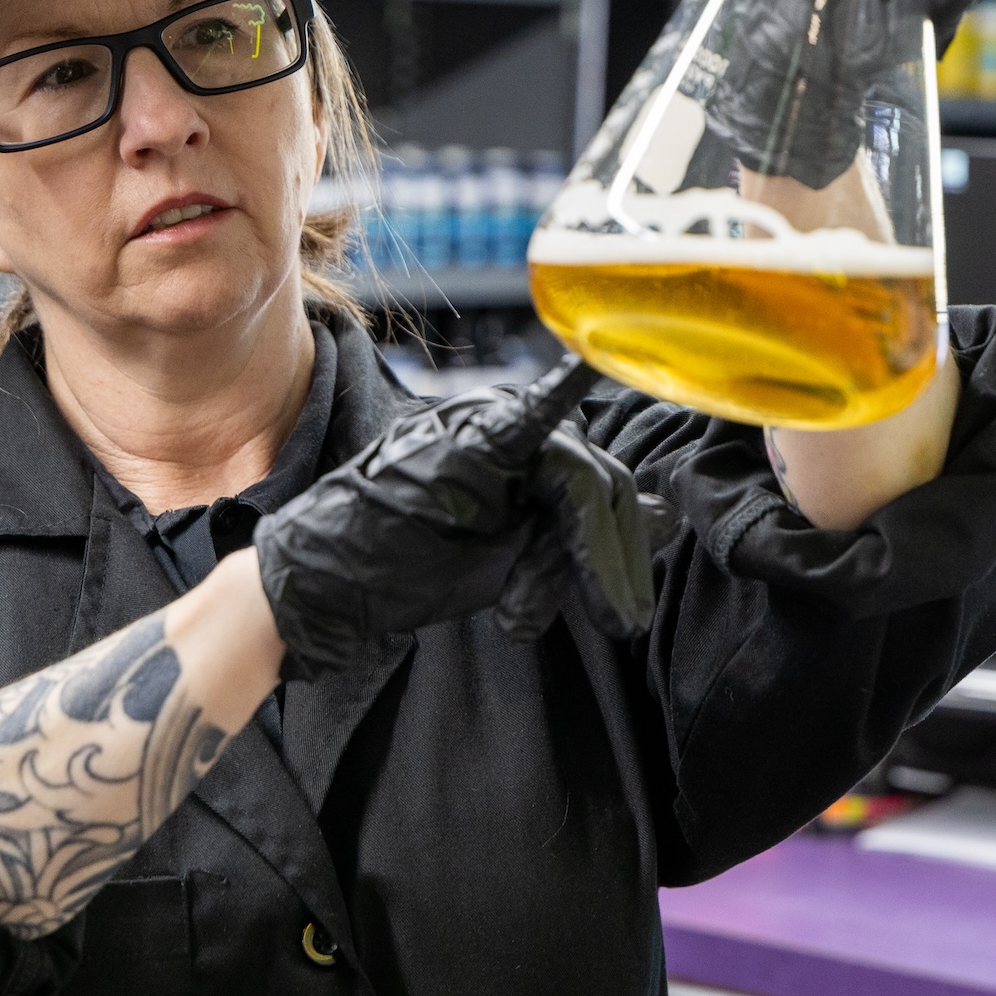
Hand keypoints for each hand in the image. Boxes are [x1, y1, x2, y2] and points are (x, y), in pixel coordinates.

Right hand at [254, 358, 662, 676]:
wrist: (326, 581)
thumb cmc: (409, 565)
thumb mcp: (515, 559)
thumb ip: (584, 537)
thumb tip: (669, 516)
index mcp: (525, 445)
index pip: (602, 486)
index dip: (619, 552)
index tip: (627, 612)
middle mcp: (511, 422)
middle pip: (602, 483)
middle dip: (611, 562)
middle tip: (616, 624)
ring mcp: (484, 425)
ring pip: (578, 482)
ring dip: (570, 559)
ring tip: (523, 616)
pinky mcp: (462, 442)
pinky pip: (524, 419)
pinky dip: (556, 397)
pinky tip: (581, 371)